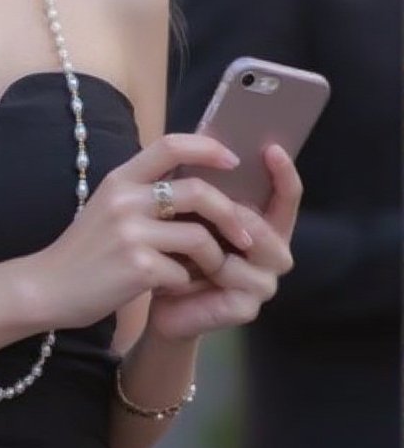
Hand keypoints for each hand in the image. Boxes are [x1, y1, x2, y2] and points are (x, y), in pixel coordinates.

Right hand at [28, 133, 255, 329]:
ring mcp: (131, 233)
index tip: (232, 159)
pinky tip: (174, 289)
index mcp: (120, 179)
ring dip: (214, 257)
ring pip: (199, 237)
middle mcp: (125, 200)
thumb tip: (195, 188)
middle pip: (198, 192)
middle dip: (231, 214)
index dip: (207, 147)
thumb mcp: (107, 208)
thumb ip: (143, 195)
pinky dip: (186, 283)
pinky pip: (183, 272)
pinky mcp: (138, 267)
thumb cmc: (83, 252)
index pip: (170, 144)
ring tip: (213, 269)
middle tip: (245, 235)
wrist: (46, 288)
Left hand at [145, 144, 300, 341]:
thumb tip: (210, 139)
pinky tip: (178, 272)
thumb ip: (210, 186)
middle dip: (231, 213)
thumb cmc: (179, 250)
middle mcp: (274, 254)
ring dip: (207, 245)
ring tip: (176, 244)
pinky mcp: (247, 308)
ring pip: (244, 251)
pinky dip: (198, 272)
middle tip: (199, 201)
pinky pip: (228, 279)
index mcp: (267, 227)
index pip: (287, 197)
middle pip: (264, 225)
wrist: (161, 299)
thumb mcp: (194, 214)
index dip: (284, 173)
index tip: (270, 148)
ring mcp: (264, 283)